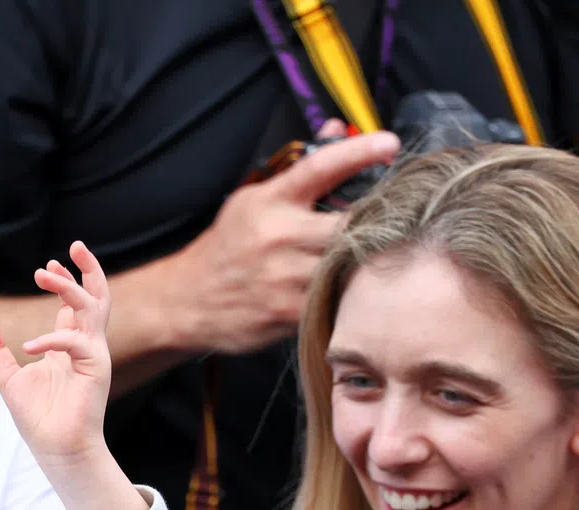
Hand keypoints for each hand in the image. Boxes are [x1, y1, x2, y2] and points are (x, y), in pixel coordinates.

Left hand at [0, 242, 146, 509]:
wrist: (56, 450)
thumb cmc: (38, 419)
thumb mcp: (8, 378)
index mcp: (68, 346)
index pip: (75, 305)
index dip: (65, 280)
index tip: (48, 266)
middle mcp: (85, 346)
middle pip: (97, 297)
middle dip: (89, 268)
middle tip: (73, 247)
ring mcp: (94, 355)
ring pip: (95, 307)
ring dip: (71, 286)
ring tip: (44, 274)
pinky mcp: (97, 368)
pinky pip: (77, 341)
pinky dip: (53, 338)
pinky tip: (28, 347)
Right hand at [160, 127, 398, 355]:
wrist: (188, 300)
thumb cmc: (228, 246)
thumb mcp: (254, 199)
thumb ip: (300, 168)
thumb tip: (339, 129)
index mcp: (269, 201)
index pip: (319, 166)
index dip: (359, 152)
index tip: (390, 144)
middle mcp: (277, 236)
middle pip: (347, 223)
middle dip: (372, 221)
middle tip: (390, 219)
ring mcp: (283, 277)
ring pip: (346, 263)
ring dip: (363, 259)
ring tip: (372, 254)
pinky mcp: (289, 312)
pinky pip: (334, 297)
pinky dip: (346, 290)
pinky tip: (349, 285)